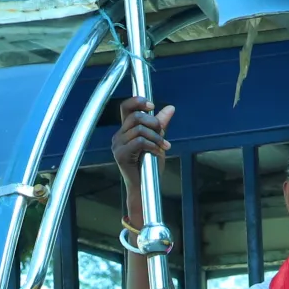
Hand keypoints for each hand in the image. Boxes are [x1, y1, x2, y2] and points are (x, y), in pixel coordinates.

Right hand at [110, 96, 173, 210]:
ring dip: (155, 137)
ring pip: (139, 129)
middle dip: (153, 122)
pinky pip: (139, 142)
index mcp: (125, 130)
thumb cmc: (150, 165)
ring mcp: (118, 146)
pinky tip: (158, 151)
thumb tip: (170, 108)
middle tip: (162, 133)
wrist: (146, 187)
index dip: (138, 101)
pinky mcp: (121, 155)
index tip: (152, 105)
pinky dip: (152, 145)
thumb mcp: (158, 140)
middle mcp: (119, 136)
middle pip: (135, 116)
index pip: (126, 107)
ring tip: (163, 145)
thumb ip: (160, 125)